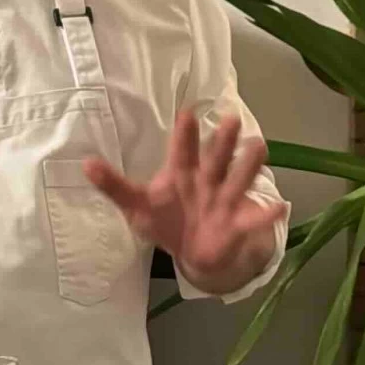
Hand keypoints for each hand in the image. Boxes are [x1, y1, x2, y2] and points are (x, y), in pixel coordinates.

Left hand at [82, 110, 285, 293]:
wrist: (195, 251)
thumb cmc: (166, 219)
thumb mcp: (137, 206)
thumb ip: (114, 186)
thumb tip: (84, 165)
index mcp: (181, 172)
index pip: (182, 150)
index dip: (184, 134)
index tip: (186, 113)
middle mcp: (207, 180)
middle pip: (215, 158)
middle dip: (222, 141)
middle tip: (231, 120)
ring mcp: (224, 199)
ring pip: (237, 179)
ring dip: (248, 165)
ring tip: (259, 147)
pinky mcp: (238, 223)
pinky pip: (254, 219)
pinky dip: (266, 215)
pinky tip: (279, 207)